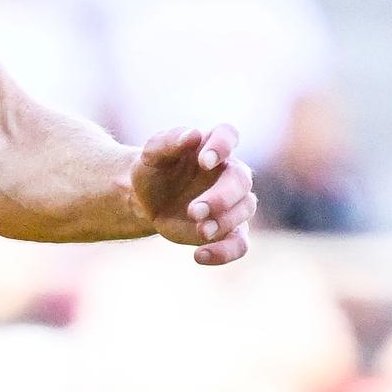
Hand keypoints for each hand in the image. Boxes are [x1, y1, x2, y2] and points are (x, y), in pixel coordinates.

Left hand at [131, 124, 255, 265]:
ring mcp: (233, 202)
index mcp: (212, 146)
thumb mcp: (152, 155)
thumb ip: (168, 141)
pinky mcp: (228, 229)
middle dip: (221, 197)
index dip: (222, 146)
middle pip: (241, 180)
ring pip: (245, 210)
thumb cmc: (154, 171)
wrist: (146, 201)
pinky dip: (225, 252)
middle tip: (195, 210)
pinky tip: (199, 256)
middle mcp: (229, 172)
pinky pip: (239, 243)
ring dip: (224, 222)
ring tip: (200, 230)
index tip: (205, 161)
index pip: (228, 135)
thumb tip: (193, 135)